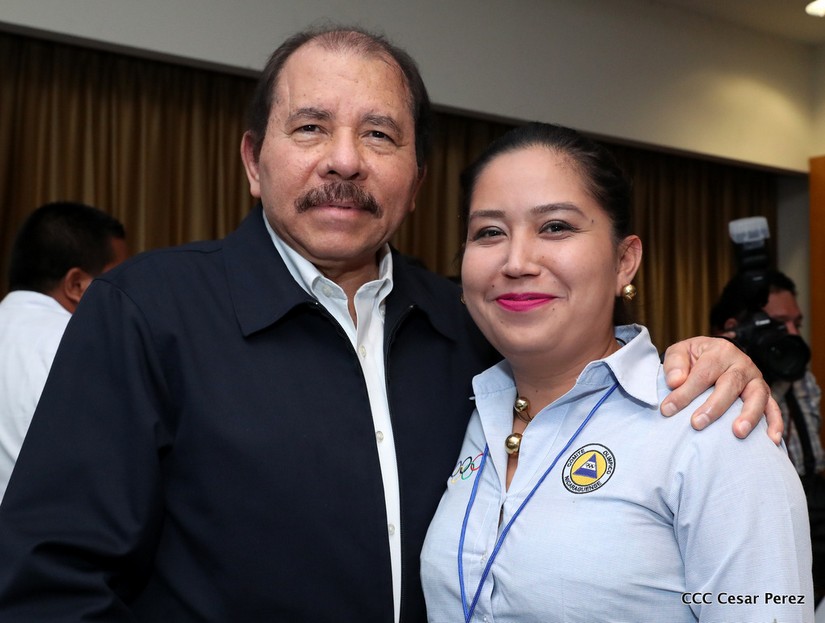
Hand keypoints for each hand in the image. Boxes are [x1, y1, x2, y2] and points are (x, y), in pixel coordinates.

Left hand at [660, 336, 781, 443]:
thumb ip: (675, 365)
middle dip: (714, 406)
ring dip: (749, 415)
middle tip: (697, 424)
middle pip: (730, 384)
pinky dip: (775, 423)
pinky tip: (771, 440)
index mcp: (720, 351)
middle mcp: (742, 364)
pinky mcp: (765, 394)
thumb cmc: (695, 358)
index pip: (702, 374)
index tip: (668, 409)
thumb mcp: (680, 352)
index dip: (685, 392)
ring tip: (738, 432)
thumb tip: (675, 382)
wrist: (714, 355)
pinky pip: (774, 408)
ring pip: (757, 396)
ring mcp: (756, 379)